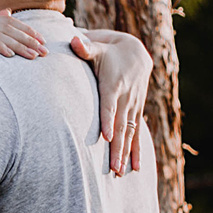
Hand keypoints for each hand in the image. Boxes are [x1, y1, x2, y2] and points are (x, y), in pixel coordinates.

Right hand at [0, 12, 48, 64]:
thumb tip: (7, 14)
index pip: (8, 21)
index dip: (27, 30)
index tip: (42, 41)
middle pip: (8, 26)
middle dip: (29, 38)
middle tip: (44, 51)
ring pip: (1, 34)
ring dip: (20, 45)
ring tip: (34, 56)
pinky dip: (2, 47)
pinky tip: (12, 56)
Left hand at [68, 29, 149, 175]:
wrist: (135, 52)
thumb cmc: (109, 51)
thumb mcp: (98, 47)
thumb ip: (85, 46)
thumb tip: (74, 39)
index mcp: (114, 85)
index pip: (110, 105)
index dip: (109, 120)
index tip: (108, 136)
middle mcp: (126, 98)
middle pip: (122, 126)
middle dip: (118, 148)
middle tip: (114, 168)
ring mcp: (133, 106)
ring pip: (130, 134)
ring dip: (126, 154)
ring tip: (121, 173)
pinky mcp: (136, 111)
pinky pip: (137, 134)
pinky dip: (136, 151)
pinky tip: (135, 168)